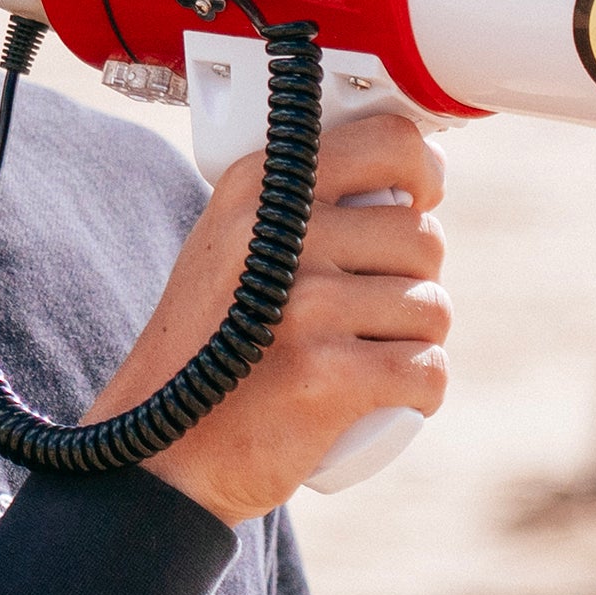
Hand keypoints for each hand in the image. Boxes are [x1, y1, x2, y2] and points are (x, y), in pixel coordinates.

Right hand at [94, 114, 451, 526]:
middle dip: (413, 282)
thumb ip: (304, 199)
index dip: (423, 176)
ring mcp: (305, 306)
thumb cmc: (213, 346)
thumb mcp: (234, 243)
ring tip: (357, 357)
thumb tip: (426, 168)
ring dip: (414, 342)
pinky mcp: (328, 376)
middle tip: (362, 315)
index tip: (415, 203)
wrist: (162, 453)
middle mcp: (281, 234)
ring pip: (433, 308)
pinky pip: (429, 370)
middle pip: (424, 238)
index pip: (391, 141)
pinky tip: (380, 399)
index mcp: (262, 187)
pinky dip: (418, 393)